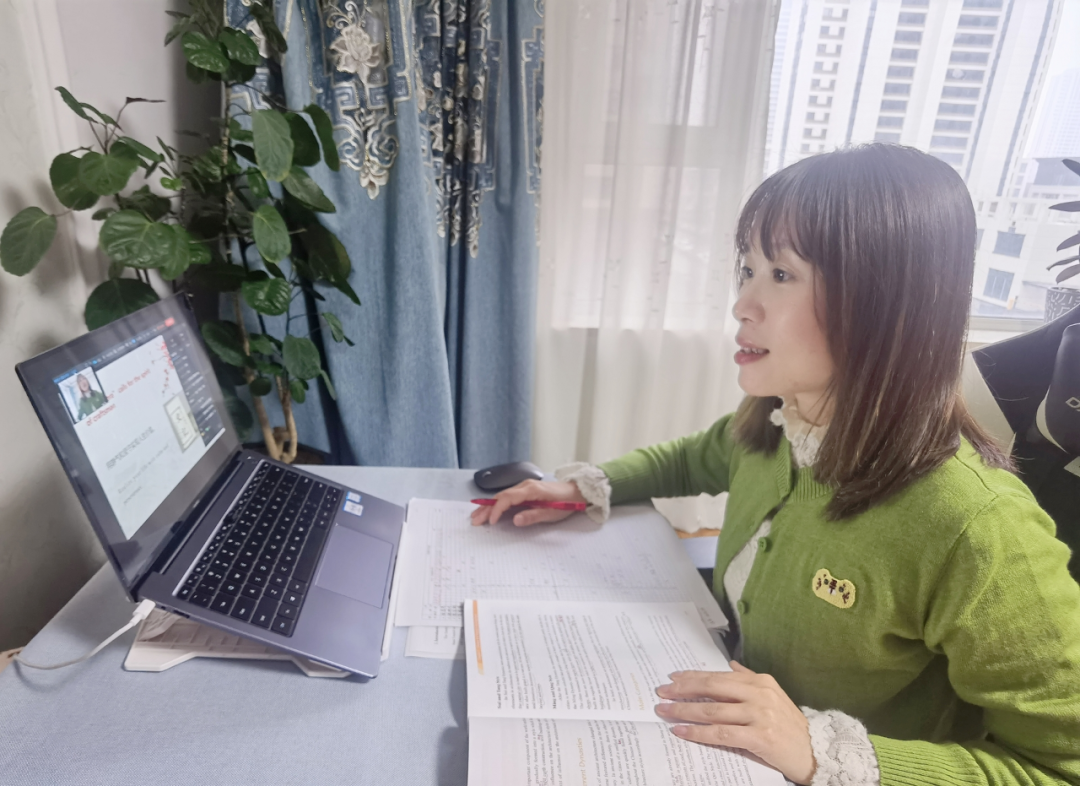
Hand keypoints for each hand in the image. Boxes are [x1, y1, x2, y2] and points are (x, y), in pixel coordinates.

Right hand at [469, 480, 586, 526]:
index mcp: (531, 490)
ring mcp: (524, 487)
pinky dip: (496, 504)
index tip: (491, 521)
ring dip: (488, 506)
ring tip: (476, 516)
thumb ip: (533, 516)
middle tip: (475, 520)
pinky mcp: (525, 490)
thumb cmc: (566, 503)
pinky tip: (489, 510)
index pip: (508, 498)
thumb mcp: (552, 513)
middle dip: (486, 508)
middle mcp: (525, 485)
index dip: (497, 509)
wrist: (576, 492)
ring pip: (502, 496)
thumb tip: (515, 520)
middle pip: (501, 496)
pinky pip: (507, 496)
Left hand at [655, 662, 815, 784]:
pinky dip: (697, 732)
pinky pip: (720, 734)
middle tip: (662, 692)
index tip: (672, 679)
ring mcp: (760, 715)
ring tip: (665, 712)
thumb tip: (730, 665)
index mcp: (761, 682)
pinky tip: (681, 731)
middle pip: (712, 688)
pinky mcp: (759, 737)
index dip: (692, 677)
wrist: (815, 752)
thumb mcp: (773, 697)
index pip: (718, 676)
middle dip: (683, 690)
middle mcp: (760, 694)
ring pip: (712, 711)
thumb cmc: (789, 727)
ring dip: (684, 711)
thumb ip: (749, 679)